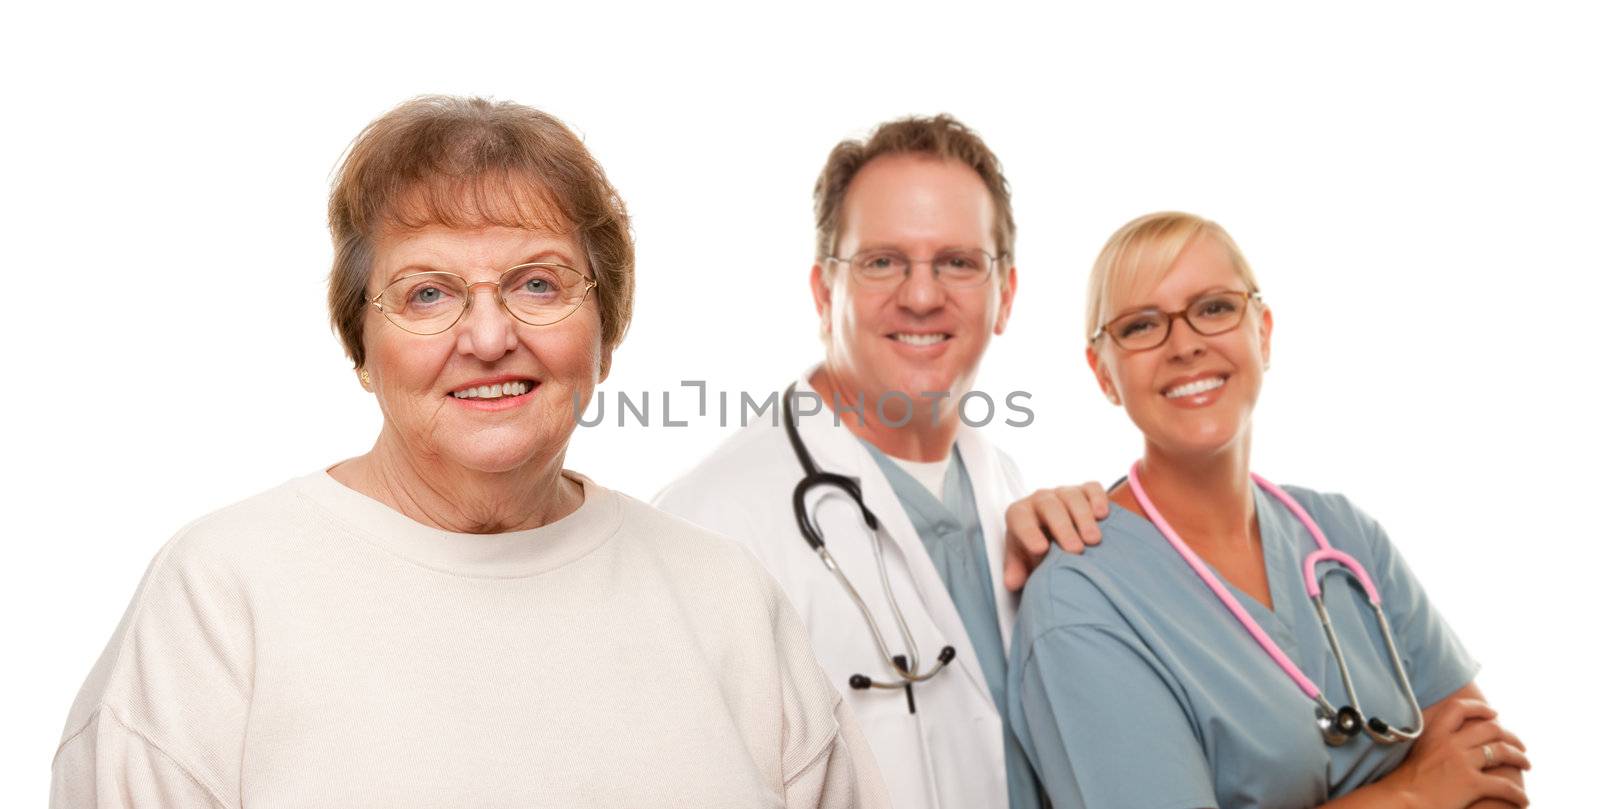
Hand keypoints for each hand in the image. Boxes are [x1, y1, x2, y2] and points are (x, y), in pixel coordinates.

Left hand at [1002, 482, 1109, 590]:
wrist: (1055, 535)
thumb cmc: (1037, 550)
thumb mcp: (1023, 561)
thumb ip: (1016, 570)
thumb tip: (1012, 582)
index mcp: (1020, 514)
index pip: (1020, 519)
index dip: (1029, 532)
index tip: (1040, 550)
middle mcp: (1040, 500)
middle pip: (1049, 506)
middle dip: (1062, 528)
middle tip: (1075, 550)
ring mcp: (1063, 493)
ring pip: (1072, 497)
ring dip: (1083, 517)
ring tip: (1093, 540)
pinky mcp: (1085, 491)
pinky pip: (1092, 488)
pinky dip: (1098, 499)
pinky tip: (1103, 515)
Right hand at [1381, 699, 1529, 808]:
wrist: (1399, 801)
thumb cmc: (1404, 782)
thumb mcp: (1415, 753)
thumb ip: (1432, 745)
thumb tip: (1444, 746)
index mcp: (1435, 734)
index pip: (1460, 709)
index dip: (1480, 709)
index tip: (1493, 714)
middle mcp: (1451, 743)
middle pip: (1490, 729)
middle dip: (1510, 736)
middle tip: (1518, 746)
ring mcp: (1463, 762)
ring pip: (1502, 752)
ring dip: (1520, 758)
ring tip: (1526, 764)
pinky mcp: (1472, 784)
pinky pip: (1504, 785)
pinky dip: (1517, 793)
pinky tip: (1522, 799)